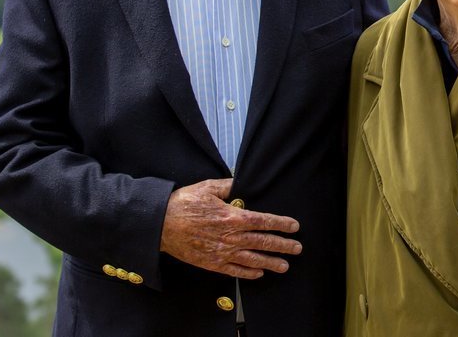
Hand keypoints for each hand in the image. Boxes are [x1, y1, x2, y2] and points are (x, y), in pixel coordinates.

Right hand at [159, 178, 301, 278]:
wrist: (160, 224)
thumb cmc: (183, 204)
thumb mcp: (207, 187)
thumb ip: (228, 186)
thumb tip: (241, 184)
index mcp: (231, 217)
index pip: (263, 221)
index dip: (281, 224)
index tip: (294, 226)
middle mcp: (230, 237)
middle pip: (263, 242)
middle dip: (283, 245)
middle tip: (297, 248)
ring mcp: (222, 253)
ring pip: (253, 260)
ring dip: (271, 262)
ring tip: (285, 265)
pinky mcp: (211, 263)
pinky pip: (235, 271)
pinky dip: (248, 273)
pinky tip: (258, 274)